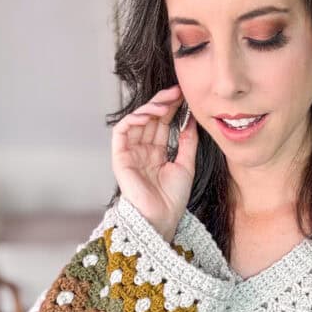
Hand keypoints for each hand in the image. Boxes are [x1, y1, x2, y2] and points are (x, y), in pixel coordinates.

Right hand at [111, 84, 197, 241]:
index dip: (171, 109)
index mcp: (157, 153)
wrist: (162, 218)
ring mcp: (131, 153)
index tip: (183, 97)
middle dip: (162, 103)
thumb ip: (188, 142)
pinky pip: (122, 132)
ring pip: (136, 121)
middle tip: (175, 93)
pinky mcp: (120, 157)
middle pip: (149, 119)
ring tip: (163, 104)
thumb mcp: (186, 165)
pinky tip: (146, 114)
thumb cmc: (173, 199)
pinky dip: (133, 119)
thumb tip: (191, 119)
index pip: (162, 124)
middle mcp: (143, 150)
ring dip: (149, 109)